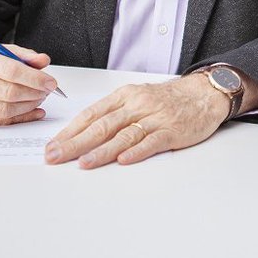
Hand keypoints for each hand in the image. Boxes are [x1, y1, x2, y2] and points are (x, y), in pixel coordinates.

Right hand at [0, 42, 57, 124]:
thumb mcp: (3, 50)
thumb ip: (25, 55)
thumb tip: (43, 61)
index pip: (11, 71)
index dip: (35, 78)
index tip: (51, 82)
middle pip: (8, 93)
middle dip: (34, 93)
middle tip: (47, 90)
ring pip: (4, 110)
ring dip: (28, 106)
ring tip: (39, 97)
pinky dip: (21, 118)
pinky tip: (33, 111)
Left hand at [45, 73, 229, 168]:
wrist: (204, 94)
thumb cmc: (168, 99)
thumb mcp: (138, 98)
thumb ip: (114, 114)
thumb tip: (81, 135)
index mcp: (126, 96)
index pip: (93, 113)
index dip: (71, 131)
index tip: (53, 146)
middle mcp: (139, 104)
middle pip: (103, 125)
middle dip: (76, 143)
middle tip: (56, 157)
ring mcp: (156, 118)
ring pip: (125, 135)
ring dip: (103, 151)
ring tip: (84, 163)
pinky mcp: (173, 131)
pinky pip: (152, 141)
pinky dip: (138, 151)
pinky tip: (124, 160)